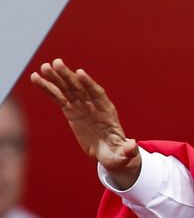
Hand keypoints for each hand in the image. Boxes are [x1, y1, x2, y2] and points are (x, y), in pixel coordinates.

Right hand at [30, 59, 141, 189]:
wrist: (109, 152)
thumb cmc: (118, 153)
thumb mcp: (123, 154)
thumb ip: (127, 150)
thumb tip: (133, 145)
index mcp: (107, 111)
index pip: (98, 94)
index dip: (89, 84)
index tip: (80, 72)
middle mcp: (94, 105)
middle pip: (80, 88)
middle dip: (69, 76)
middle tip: (56, 63)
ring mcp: (82, 106)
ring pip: (68, 89)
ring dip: (56, 78)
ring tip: (43, 67)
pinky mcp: (71, 110)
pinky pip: (58, 97)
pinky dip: (48, 88)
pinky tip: (36, 78)